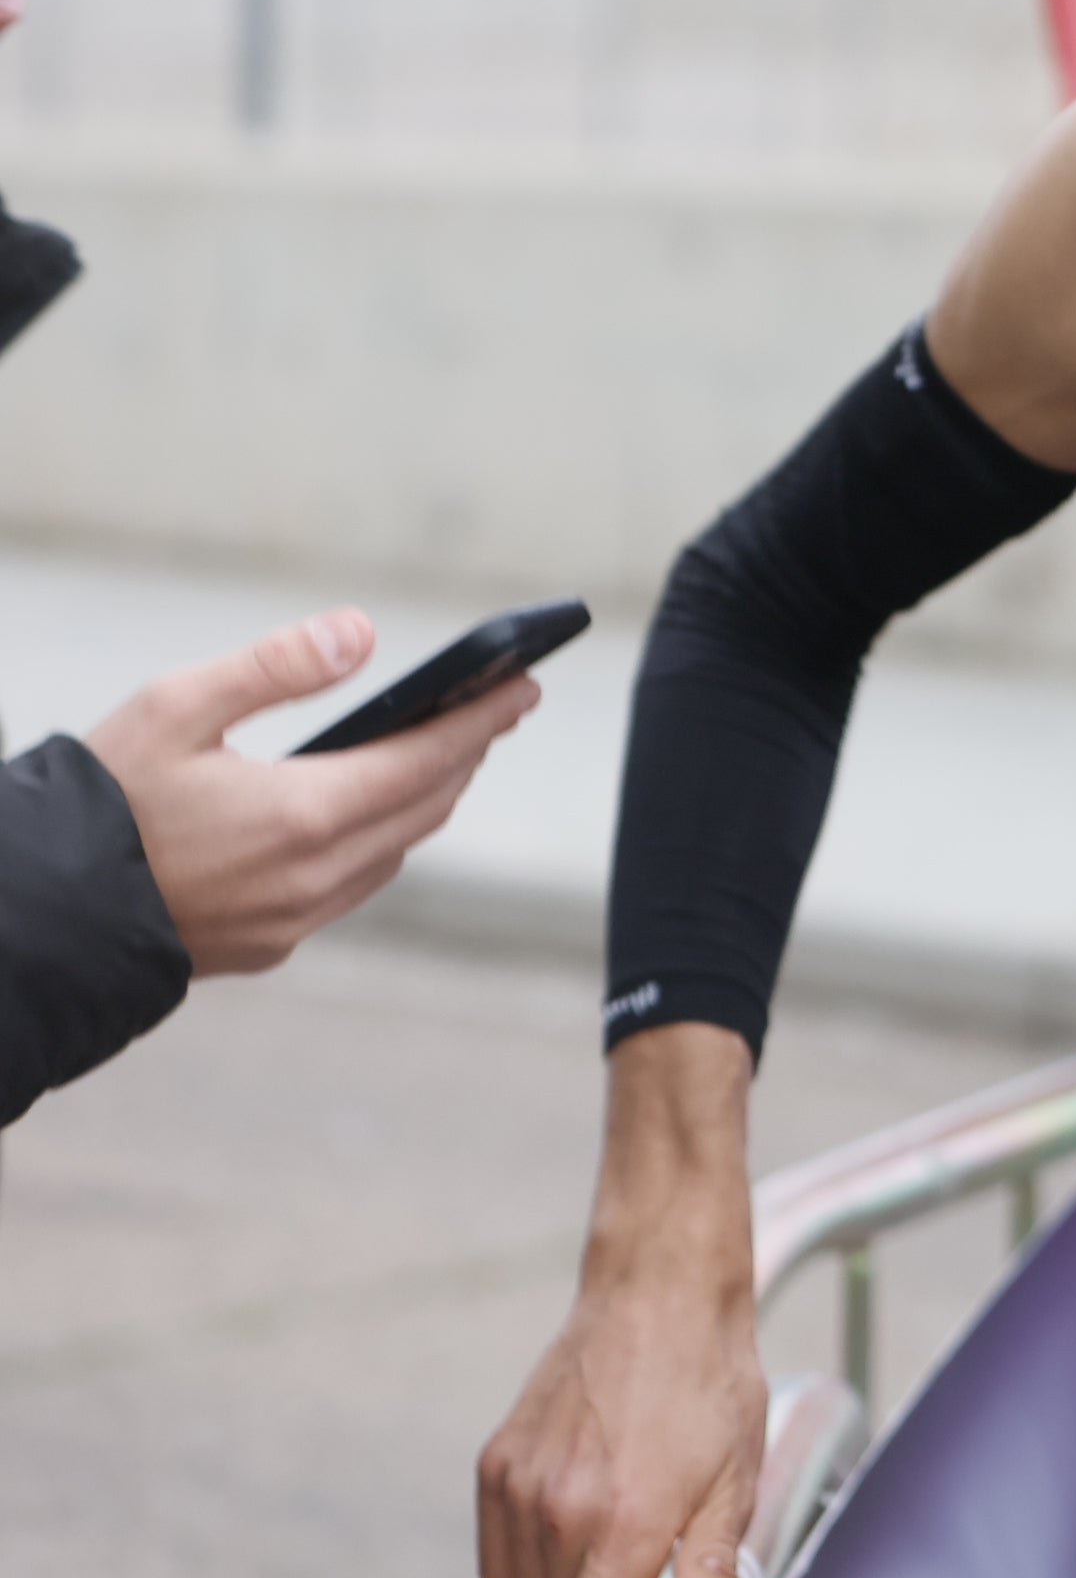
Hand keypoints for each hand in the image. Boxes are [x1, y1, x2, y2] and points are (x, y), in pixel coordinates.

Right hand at [83, 607, 538, 973]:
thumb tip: (361, 632)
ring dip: (425, 799)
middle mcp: (315, 878)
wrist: (32, 919)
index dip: (482, 719)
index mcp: (303, 815)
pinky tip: (370, 811)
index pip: (428, 759)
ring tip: (445, 750)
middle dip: (464, 753)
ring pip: (394, 852)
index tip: (525, 686)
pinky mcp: (268, 945)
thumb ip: (274, 667)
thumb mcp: (174, 708)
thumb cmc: (94, 805)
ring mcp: (294, 919)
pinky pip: (352, 886)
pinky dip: (379, 841)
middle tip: (496, 708)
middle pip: (424, 807)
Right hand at [479, 1261, 765, 1577]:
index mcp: (626, 1522)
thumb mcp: (736, 1476)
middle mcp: (560, 1510)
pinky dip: (531, 1566)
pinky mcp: (495, 1467)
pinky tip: (577, 1537)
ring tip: (616, 1555)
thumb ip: (714, 1562)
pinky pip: (499, 1557)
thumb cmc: (708, 1383)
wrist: (658, 1297)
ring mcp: (519, 1487)